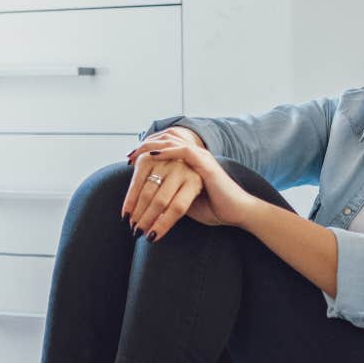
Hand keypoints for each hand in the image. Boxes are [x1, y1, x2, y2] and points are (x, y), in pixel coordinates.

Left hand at [124, 143, 261, 241]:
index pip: (161, 154)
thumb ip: (168, 195)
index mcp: (187, 165)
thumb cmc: (214, 209)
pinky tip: (152, 156)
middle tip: (126, 159)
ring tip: (133, 157)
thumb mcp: (183, 201)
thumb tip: (145, 203)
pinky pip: (184, 151)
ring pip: (168, 148)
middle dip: (142, 156)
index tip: (126, 161)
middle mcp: (192, 158)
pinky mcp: (206, 164)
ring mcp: (200, 159)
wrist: (237, 213)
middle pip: (161, 152)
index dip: (142, 155)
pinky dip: (167, 150)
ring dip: (150, 154)